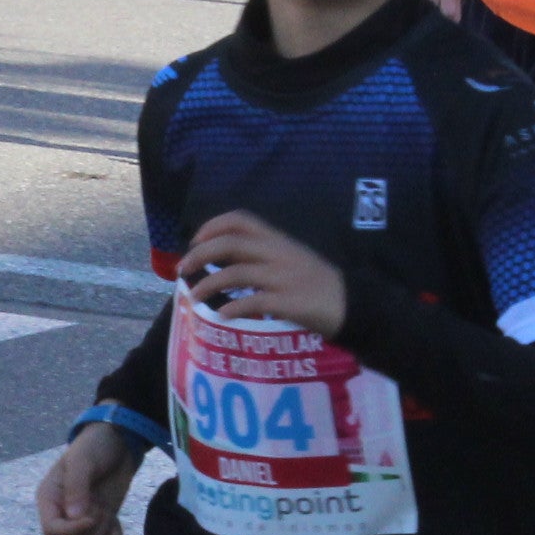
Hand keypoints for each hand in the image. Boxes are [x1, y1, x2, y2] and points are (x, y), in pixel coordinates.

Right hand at [38, 424, 146, 534]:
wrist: (118, 443)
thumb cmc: (94, 447)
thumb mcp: (82, 461)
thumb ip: (76, 486)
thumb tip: (74, 517)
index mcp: (50, 498)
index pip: (51, 531)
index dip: (70, 530)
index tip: (91, 517)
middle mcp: (63, 512)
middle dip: (92, 524)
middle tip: (100, 500)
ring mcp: (84, 518)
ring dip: (105, 528)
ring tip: (107, 505)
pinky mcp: (102, 522)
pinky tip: (117, 523)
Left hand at [180, 212, 347, 335]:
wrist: (352, 304)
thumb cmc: (318, 283)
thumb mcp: (292, 258)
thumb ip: (264, 254)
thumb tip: (225, 260)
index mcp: (279, 239)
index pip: (241, 220)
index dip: (213, 226)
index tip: (195, 240)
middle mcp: (278, 253)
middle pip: (230, 244)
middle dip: (200, 255)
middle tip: (183, 269)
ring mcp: (283, 278)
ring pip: (235, 274)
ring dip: (208, 284)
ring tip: (195, 296)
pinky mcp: (288, 302)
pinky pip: (253, 302)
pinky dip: (233, 308)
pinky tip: (222, 315)